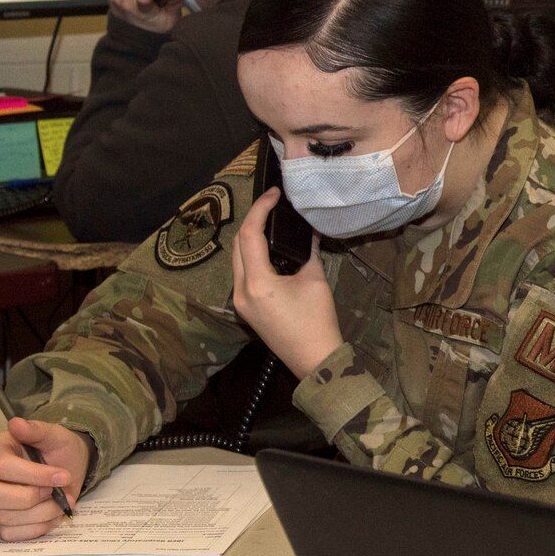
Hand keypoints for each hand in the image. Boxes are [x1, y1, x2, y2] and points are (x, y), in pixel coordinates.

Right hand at [0, 417, 87, 539]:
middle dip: (30, 497)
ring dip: (40, 514)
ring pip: (3, 517)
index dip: (35, 475)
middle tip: (55, 492)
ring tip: (61, 503)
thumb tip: (16, 423)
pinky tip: (51, 515)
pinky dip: (36, 528)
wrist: (66, 469)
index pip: (2, 467)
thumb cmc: (56, 451)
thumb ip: (37, 430)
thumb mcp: (54, 435)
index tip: (63, 476)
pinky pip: (9, 534)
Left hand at [232, 187, 342, 376]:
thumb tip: (307, 229)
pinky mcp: (245, 308)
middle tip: (274, 208)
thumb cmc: (318, 321)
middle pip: (237, 244)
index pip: (250, 235)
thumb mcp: (315, 280)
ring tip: (271, 225)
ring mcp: (239, 301)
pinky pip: (242, 273)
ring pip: (237, 259)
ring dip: (250, 239)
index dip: (260, 209)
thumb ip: (308, 251)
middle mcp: (239, 290)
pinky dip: (252, 257)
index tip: (275, 195)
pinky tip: (269, 250)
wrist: (314, 360)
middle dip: (252, 221)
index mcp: (257, 282)